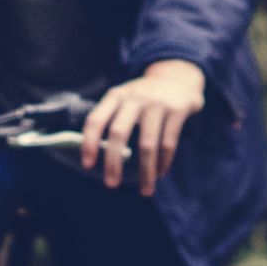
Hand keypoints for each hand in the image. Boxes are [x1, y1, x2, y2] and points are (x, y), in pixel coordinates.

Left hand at [81, 61, 206, 195]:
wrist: (178, 75)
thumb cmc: (144, 96)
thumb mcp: (125, 97)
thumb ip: (111, 117)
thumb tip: (96, 155)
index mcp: (116, 96)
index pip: (96, 119)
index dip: (89, 143)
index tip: (88, 165)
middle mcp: (134, 98)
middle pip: (118, 133)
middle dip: (113, 162)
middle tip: (111, 184)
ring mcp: (156, 103)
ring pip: (147, 144)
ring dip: (145, 171)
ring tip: (145, 190)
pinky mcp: (177, 110)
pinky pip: (168, 142)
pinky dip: (164, 161)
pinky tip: (160, 172)